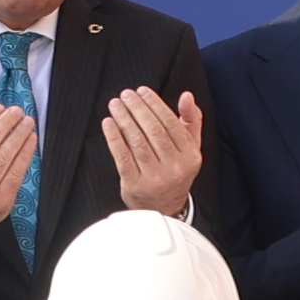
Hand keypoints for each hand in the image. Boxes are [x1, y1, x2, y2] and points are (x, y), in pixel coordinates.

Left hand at [102, 86, 204, 220]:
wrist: (163, 208)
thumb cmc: (175, 170)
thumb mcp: (190, 148)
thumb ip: (191, 121)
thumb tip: (187, 95)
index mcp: (190, 156)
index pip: (171, 123)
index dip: (155, 104)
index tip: (142, 91)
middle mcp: (175, 167)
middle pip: (153, 130)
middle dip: (137, 108)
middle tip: (126, 94)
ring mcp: (155, 178)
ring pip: (137, 141)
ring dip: (124, 119)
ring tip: (115, 104)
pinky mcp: (135, 185)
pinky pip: (122, 156)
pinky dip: (114, 137)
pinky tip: (108, 123)